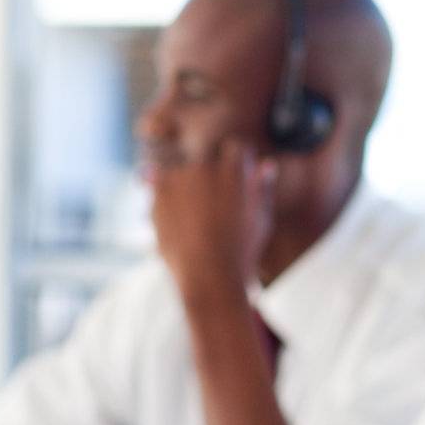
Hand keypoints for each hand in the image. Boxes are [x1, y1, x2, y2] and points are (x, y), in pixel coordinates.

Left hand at [151, 138, 277, 305]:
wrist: (209, 277)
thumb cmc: (242, 251)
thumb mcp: (262, 220)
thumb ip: (263, 189)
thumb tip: (267, 164)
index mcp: (235, 170)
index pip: (233, 147)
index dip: (234, 163)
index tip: (233, 180)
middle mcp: (206, 167)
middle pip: (205, 154)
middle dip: (208, 171)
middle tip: (211, 201)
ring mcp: (179, 179)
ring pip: (180, 168)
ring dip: (184, 181)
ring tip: (192, 213)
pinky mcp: (158, 195)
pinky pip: (157, 182)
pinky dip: (163, 193)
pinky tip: (176, 217)